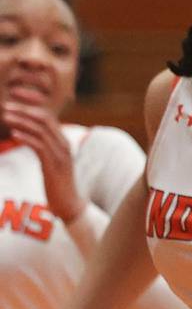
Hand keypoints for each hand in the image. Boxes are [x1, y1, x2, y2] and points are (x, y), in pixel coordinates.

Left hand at [2, 98, 82, 222]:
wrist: (69, 204)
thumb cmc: (57, 184)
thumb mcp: (50, 162)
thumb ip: (42, 146)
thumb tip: (27, 135)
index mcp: (63, 142)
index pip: (48, 117)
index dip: (31, 108)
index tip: (14, 104)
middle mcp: (64, 144)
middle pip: (45, 119)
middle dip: (24, 111)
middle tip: (7, 106)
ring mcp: (60, 154)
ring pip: (41, 130)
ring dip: (22, 121)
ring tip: (6, 117)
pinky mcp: (54, 165)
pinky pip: (40, 146)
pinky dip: (27, 138)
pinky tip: (14, 134)